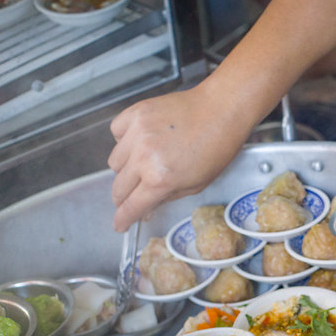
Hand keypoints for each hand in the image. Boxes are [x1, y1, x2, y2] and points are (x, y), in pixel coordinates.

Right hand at [107, 85, 250, 230]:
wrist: (221, 110)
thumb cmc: (216, 148)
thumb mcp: (195, 185)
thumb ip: (165, 198)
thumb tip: (145, 210)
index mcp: (160, 179)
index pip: (130, 207)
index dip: (123, 219)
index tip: (120, 225)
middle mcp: (143, 158)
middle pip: (118, 188)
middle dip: (123, 198)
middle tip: (134, 195)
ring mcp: (137, 134)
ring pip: (114, 162)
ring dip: (125, 168)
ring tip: (145, 162)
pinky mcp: (135, 114)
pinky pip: (116, 133)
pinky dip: (124, 140)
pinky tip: (141, 140)